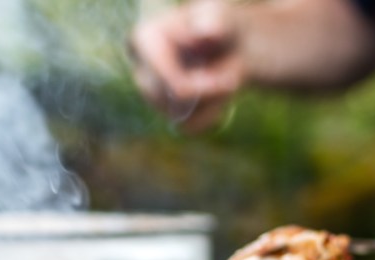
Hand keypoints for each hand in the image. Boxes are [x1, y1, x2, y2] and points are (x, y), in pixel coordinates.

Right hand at [128, 0, 244, 131]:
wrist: (229, 45)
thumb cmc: (221, 26)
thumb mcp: (221, 17)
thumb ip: (214, 22)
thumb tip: (204, 32)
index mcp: (143, 41)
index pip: (168, 82)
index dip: (203, 89)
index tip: (232, 81)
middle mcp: (141, 70)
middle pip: (173, 102)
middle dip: (209, 95)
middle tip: (234, 82)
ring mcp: (151, 95)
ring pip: (181, 117)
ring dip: (212, 103)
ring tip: (227, 83)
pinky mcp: (165, 112)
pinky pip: (189, 127)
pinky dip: (210, 116)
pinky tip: (219, 97)